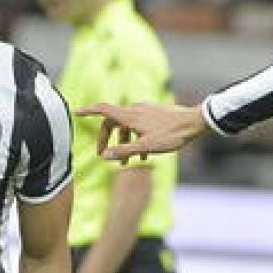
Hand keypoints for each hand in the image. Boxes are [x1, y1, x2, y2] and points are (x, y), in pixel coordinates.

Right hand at [83, 102, 207, 161]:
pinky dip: (135, 138)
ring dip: (123, 142)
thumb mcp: (146, 147)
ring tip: (126, 163)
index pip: (103, 109)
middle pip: (112, 121)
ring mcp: (146, 111)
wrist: (196, 122)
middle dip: (106, 138)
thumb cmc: (172, 135)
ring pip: (126, 125)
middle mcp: (135, 110)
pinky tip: (144, 155)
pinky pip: (138, 125)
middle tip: (103, 155)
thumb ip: (124, 151)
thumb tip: (104, 156)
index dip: (88, 111)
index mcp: (130, 116)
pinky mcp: (155, 114)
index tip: (76, 113)